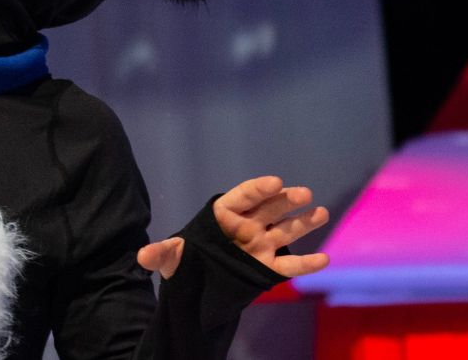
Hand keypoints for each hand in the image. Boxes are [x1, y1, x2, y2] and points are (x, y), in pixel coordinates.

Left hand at [137, 176, 329, 279]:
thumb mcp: (171, 258)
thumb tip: (143, 255)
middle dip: (286, 200)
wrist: (197, 284)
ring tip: (321, 212)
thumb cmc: (185, 261)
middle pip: (270, 207)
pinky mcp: (268, 267)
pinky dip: (306, 263)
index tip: (275, 182)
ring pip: (285, 230)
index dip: (259, 188)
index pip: (244, 196)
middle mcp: (247, 225)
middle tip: (303, 193)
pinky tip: (323, 258)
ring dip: (303, 222)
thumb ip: (161, 254)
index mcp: (224, 214)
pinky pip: (289, 264)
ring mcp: (261, 244)